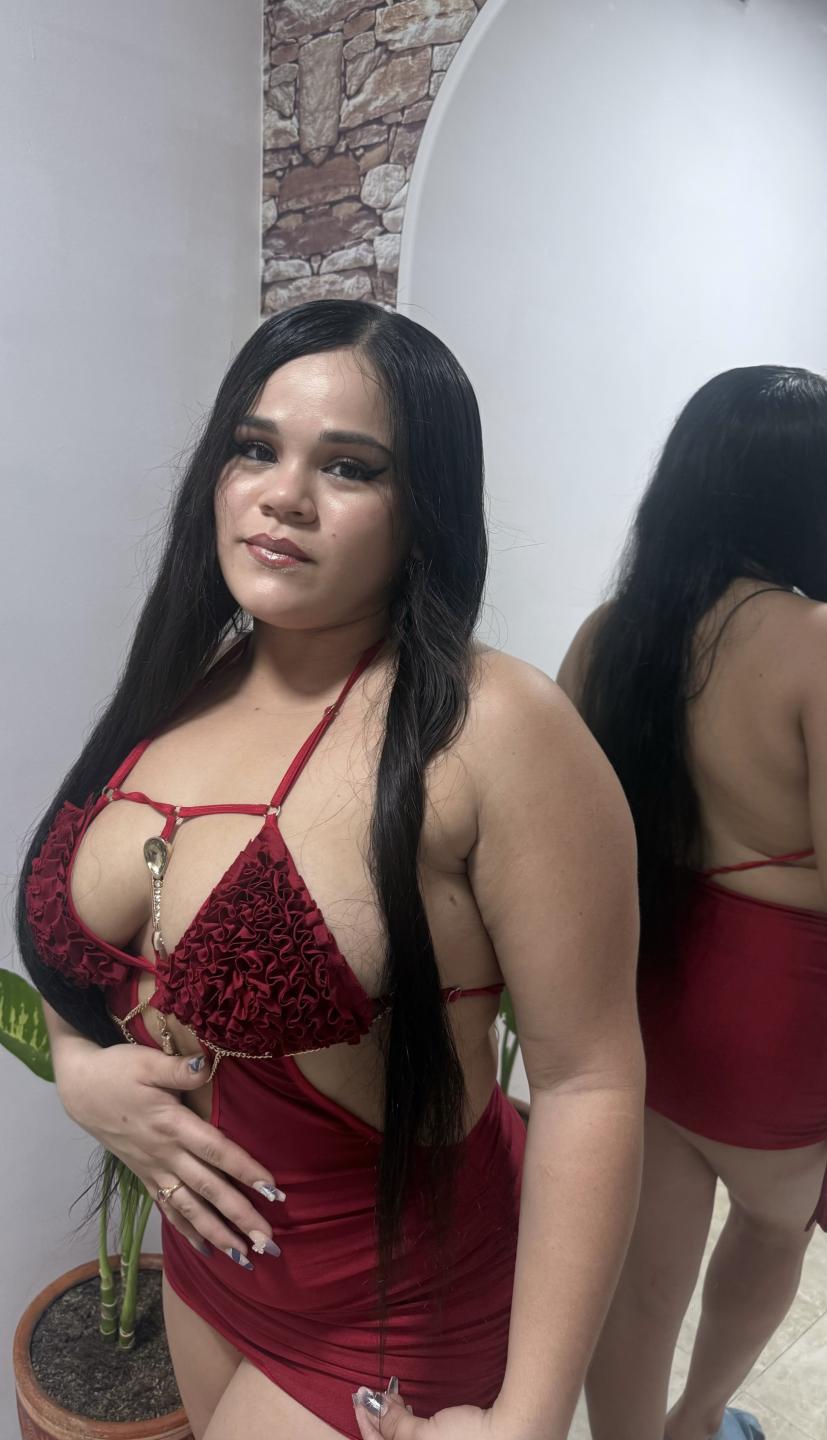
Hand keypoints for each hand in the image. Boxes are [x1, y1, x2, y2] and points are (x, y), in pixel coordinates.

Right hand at [58, 1038, 283, 1259]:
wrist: (81, 1091)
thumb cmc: (117, 1072)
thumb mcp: (146, 1062)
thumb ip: (178, 1069)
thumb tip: (206, 1063)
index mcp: (171, 1124)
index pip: (215, 1150)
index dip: (244, 1169)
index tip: (273, 1190)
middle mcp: (165, 1154)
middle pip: (208, 1188)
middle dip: (239, 1216)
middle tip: (269, 1241)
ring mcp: (154, 1169)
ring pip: (189, 1208)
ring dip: (218, 1233)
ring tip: (245, 1256)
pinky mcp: (145, 1176)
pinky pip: (168, 1209)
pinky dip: (188, 1231)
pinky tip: (208, 1251)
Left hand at [353, 1382, 495, 1439]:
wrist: (511, 1435)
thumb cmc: (468, 1438)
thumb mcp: (424, 1433)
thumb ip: (395, 1424)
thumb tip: (374, 1409)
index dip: (365, 1421)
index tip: (359, 1396)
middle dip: (377, 1421)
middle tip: (372, 1394)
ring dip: (393, 1422)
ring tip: (393, 1399)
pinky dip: (407, 1427)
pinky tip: (409, 1411)